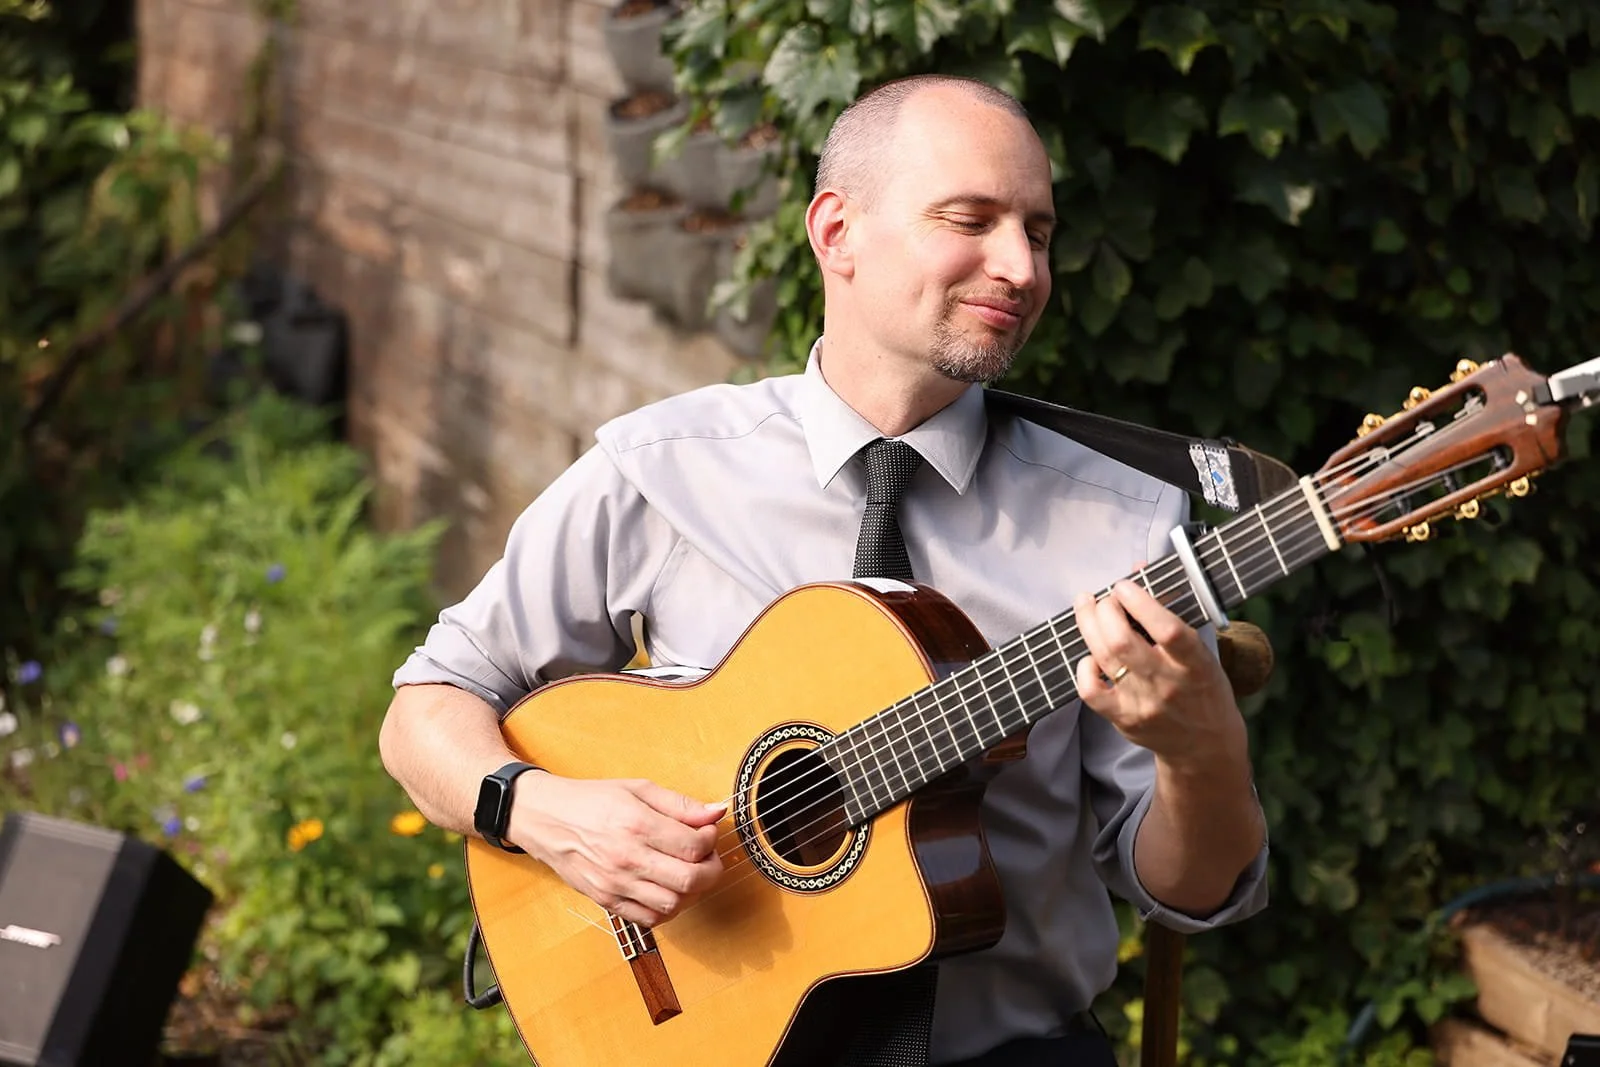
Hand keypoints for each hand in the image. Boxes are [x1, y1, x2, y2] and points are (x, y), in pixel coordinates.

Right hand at [509, 774, 727, 926]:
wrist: (546, 819)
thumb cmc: (591, 801)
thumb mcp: (637, 789)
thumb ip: (680, 803)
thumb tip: (716, 812)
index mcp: (637, 824)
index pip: (694, 846)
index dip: (711, 841)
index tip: (706, 833)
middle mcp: (627, 858)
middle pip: (690, 879)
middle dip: (711, 869)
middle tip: (707, 857)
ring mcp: (616, 884)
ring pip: (674, 904)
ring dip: (692, 892)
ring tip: (687, 872)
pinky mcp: (606, 901)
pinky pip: (650, 919)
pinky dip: (668, 908)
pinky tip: (667, 888)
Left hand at [1072, 580, 1246, 769]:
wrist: (1205, 747)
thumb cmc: (1203, 689)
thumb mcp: (1201, 650)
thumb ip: (1169, 610)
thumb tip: (1138, 569)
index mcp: (1196, 664)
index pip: (1167, 630)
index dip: (1140, 603)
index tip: (1124, 585)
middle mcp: (1168, 685)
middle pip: (1122, 642)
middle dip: (1104, 610)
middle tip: (1102, 598)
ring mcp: (1143, 704)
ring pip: (1104, 659)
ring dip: (1088, 625)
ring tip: (1086, 607)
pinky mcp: (1123, 720)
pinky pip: (1090, 690)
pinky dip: (1084, 666)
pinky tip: (1090, 653)